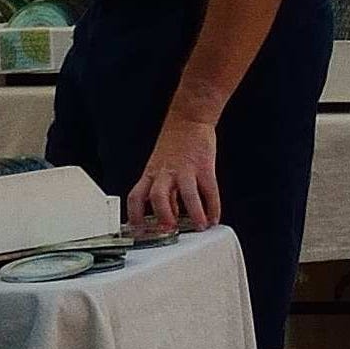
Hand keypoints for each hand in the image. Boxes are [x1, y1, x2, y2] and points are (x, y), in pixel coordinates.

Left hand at [125, 108, 223, 235]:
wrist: (189, 117)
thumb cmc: (174, 141)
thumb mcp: (160, 165)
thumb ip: (164, 189)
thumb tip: (170, 213)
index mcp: (151, 173)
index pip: (136, 197)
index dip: (135, 215)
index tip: (139, 231)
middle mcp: (166, 173)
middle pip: (158, 197)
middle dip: (164, 217)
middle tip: (171, 231)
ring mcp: (186, 169)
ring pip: (186, 195)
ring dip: (194, 214)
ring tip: (201, 227)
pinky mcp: (204, 166)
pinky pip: (209, 189)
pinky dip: (213, 206)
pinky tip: (214, 216)